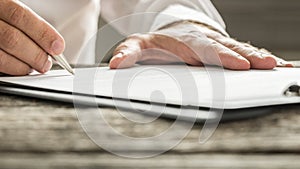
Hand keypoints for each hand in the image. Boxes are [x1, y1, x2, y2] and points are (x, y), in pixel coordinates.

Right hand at [0, 0, 64, 74]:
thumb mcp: (8, 8)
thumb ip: (26, 24)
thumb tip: (51, 44)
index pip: (20, 15)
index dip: (42, 33)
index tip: (58, 46)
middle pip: (11, 38)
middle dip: (35, 55)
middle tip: (46, 63)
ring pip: (0, 56)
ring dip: (22, 66)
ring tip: (32, 67)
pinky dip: (9, 69)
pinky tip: (17, 68)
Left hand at [110, 21, 292, 69]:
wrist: (172, 30)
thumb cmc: (157, 42)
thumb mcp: (139, 44)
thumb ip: (128, 53)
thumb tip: (114, 64)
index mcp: (184, 42)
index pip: (202, 49)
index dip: (218, 56)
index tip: (234, 63)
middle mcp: (203, 41)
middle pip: (225, 47)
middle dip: (244, 56)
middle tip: (261, 65)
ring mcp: (216, 44)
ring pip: (238, 47)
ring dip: (256, 56)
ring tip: (274, 65)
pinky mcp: (225, 47)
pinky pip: (245, 50)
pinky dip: (260, 57)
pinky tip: (275, 64)